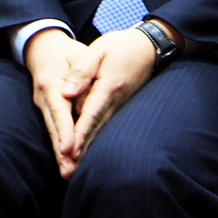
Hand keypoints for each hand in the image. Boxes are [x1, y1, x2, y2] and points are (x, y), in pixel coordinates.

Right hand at [24, 28, 90, 178]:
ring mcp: (45, 106)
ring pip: (54, 132)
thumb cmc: (68, 51)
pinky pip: (56, 129)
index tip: (70, 148)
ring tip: (69, 173)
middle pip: (54, 128)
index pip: (60, 111)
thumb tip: (72, 94)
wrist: (46, 48)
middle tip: (70, 172)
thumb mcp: (77, 54)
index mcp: (52, 84)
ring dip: (61, 154)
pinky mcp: (50, 110)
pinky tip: (68, 161)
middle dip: (62, 151)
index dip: (65, 130)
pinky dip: (62, 146)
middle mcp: (45, 99)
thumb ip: (80, 71)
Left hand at [58, 29, 156, 177]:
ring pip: (103, 129)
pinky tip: (91, 149)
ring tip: (76, 168)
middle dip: (82, 150)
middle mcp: (117, 99)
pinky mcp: (124, 104)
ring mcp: (122, 103)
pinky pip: (108, 124)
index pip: (90, 114)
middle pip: (96, 128)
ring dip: (90, 148)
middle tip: (69, 171)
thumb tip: (67, 93)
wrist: (151, 45)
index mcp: (108, 86)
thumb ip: (82, 71)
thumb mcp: (98, 50)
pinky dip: (98, 138)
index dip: (79, 134)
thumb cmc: (122, 45)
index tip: (68, 151)